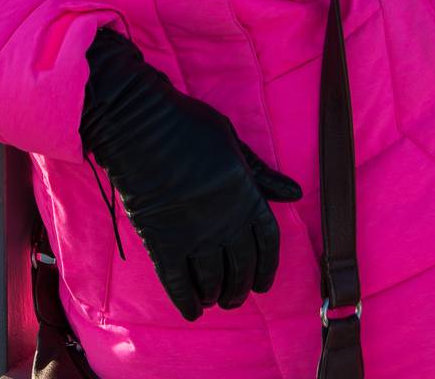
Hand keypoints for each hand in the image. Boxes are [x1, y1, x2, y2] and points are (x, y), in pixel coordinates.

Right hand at [79, 27, 301, 321]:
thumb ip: (261, 173)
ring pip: (212, 280)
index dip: (267, 268)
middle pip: (241, 268)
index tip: (262, 283)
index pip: (267, 244)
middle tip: (234, 298)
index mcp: (246, 196)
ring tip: (214, 299)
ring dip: (216, 295)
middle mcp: (225, 222)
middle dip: (240, 288)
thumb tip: (295, 194)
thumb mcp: (232, 141)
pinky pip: (178, 283)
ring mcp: (193, 234)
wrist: (139, 124)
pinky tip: (191, 310)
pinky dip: (186, 301)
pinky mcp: (162, 241)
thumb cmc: (188, 124)